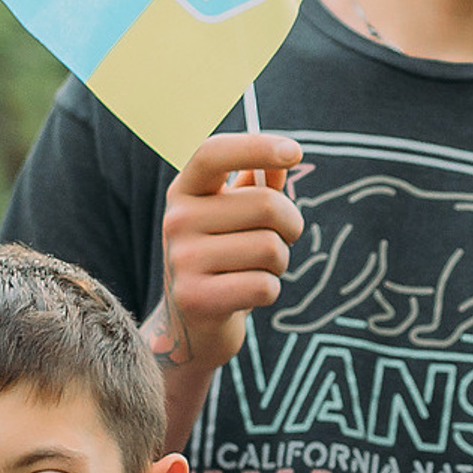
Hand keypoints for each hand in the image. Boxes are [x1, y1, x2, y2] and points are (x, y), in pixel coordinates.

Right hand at [151, 131, 305, 370]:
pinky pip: (265, 286)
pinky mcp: (195, 298)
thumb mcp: (233, 218)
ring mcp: (182, 259)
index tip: (295, 151)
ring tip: (255, 271)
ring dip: (279, 264)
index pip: (214, 153)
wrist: (193, 326)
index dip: (256, 146)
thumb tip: (282, 160)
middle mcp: (176, 219)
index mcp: (185, 191)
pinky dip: (269, 293)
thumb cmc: (224, 261)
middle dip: (290, 227)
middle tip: (277, 243)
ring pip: (272, 249)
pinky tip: (246, 296)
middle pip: (268, 205)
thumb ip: (257, 186)